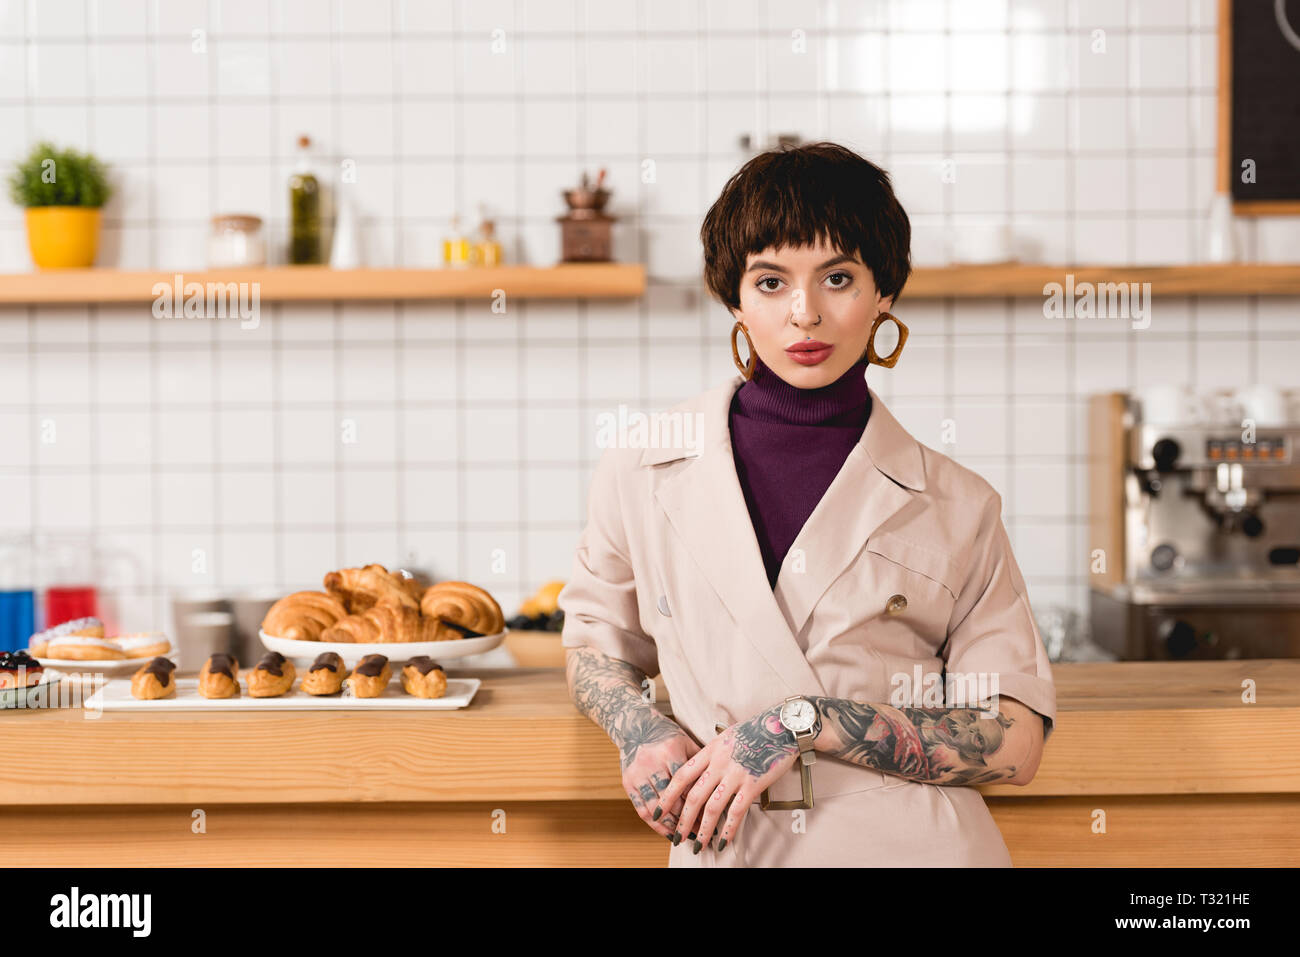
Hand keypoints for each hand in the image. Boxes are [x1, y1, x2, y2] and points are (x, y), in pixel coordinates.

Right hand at [619, 716, 701, 839]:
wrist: (635, 726)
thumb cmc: (667, 735)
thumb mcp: (686, 743)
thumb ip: (701, 764)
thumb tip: (721, 788)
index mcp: (670, 752)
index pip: (688, 786)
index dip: (700, 806)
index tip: (711, 820)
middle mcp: (651, 763)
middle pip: (672, 801)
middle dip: (687, 820)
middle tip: (700, 833)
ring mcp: (637, 774)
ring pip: (656, 809)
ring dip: (671, 826)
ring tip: (684, 837)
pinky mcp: (627, 783)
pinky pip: (641, 809)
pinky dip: (654, 824)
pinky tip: (666, 832)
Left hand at [655, 703, 798, 853]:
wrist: (782, 726)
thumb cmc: (756, 731)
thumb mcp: (727, 737)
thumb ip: (713, 754)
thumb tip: (702, 769)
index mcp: (710, 751)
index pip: (682, 775)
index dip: (668, 795)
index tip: (660, 810)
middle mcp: (719, 763)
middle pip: (693, 796)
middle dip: (682, 820)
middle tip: (676, 836)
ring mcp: (735, 774)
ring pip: (712, 807)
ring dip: (702, 830)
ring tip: (696, 845)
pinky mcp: (752, 785)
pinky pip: (736, 812)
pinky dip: (728, 829)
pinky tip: (722, 841)